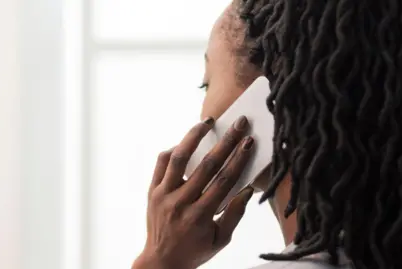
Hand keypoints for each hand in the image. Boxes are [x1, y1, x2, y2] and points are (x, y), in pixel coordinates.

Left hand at [133, 116, 255, 268]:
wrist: (161, 261)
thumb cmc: (195, 250)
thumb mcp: (220, 240)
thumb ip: (234, 214)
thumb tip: (247, 189)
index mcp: (200, 216)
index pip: (224, 181)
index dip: (239, 159)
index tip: (249, 141)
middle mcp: (181, 203)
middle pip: (207, 165)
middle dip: (226, 142)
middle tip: (238, 124)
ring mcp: (163, 195)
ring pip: (179, 158)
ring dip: (194, 136)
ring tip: (206, 122)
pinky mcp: (152, 191)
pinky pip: (161, 163)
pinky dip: (173, 150)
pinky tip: (185, 143)